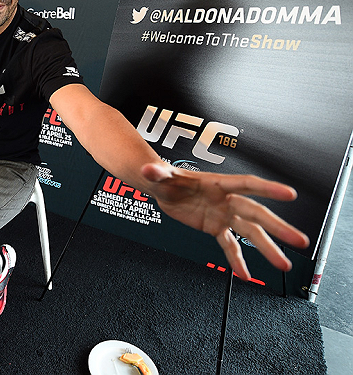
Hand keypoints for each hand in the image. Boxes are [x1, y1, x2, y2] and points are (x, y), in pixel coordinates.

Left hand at [140, 162, 309, 280]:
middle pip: (256, 214)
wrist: (161, 187)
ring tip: (284, 265)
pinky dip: (237, 261)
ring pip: (250, 233)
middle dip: (278, 227)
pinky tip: (246, 276)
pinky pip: (230, 246)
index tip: (290, 194)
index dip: (267, 189)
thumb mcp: (160, 175)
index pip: (246, 185)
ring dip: (267, 248)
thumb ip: (157, 173)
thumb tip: (147, 171)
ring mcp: (223, 214)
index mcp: (218, 183)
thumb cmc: (165, 177)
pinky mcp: (215, 227)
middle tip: (300, 241)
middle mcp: (226, 199)